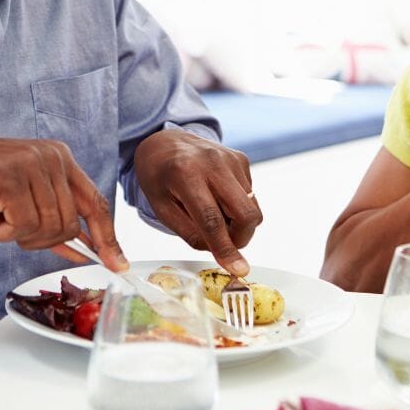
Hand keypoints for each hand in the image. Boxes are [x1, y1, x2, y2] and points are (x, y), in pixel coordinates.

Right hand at [0, 137, 127, 270]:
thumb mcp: (23, 201)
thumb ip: (54, 221)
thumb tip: (85, 249)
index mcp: (61, 158)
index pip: (96, 203)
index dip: (107, 237)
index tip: (117, 264)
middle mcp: (52, 156)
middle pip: (69, 224)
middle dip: (41, 240)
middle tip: (12, 227)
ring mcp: (32, 164)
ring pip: (46, 227)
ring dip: (18, 234)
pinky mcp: (10, 178)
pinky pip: (21, 226)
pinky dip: (2, 231)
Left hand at [134, 129, 258, 276]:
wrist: (165, 140)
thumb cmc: (158, 176)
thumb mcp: (161, 207)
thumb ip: (189, 231)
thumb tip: (219, 252)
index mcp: (185, 174)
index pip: (212, 219)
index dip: (225, 247)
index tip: (238, 269)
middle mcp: (213, 162)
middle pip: (245, 213)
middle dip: (241, 238)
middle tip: (224, 243)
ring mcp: (231, 159)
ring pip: (252, 206)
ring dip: (238, 222)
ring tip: (213, 215)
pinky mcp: (241, 159)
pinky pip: (250, 195)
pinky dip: (237, 206)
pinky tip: (217, 197)